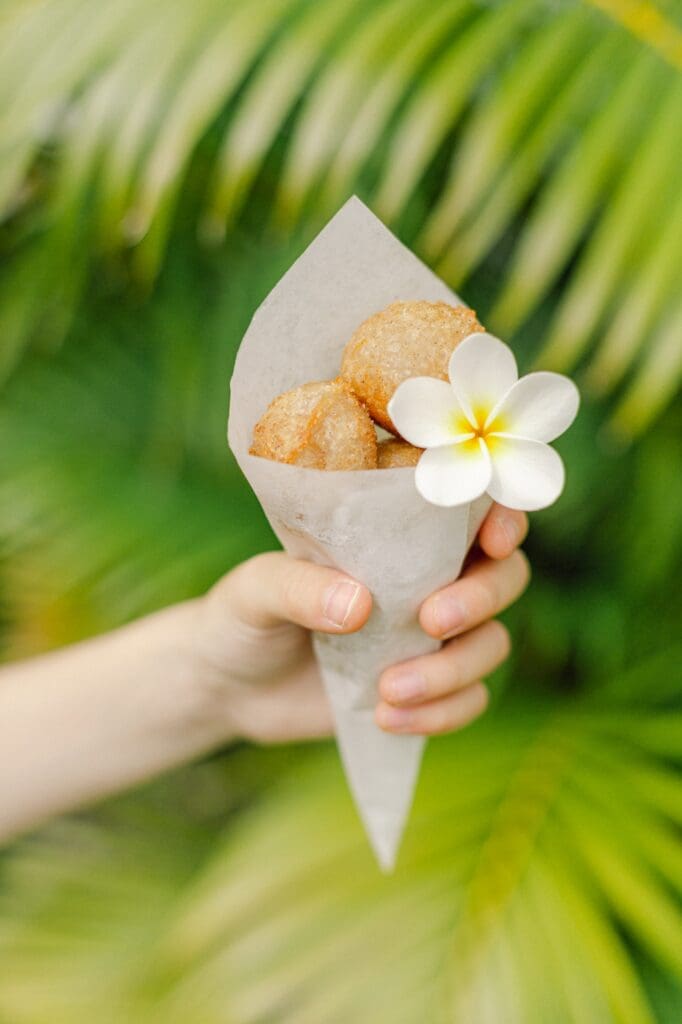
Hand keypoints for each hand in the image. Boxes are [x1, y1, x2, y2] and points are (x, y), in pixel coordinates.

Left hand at [194, 504, 528, 743]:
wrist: (228, 687)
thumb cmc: (241, 615)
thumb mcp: (255, 591)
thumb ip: (299, 587)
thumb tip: (360, 606)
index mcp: (394, 535)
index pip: (472, 510)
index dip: (502, 516)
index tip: (493, 540)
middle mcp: (427, 579)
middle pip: (504, 576)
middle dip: (481, 598)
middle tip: (430, 621)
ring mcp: (431, 637)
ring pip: (490, 644)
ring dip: (452, 671)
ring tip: (388, 691)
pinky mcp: (426, 689)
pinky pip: (469, 700)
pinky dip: (441, 713)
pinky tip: (386, 717)